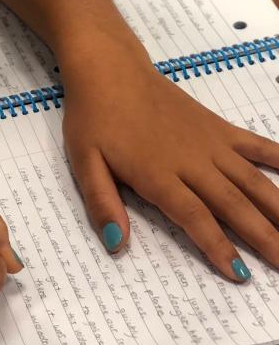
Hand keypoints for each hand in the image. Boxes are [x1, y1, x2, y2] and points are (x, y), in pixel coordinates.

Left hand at [61, 37, 278, 281]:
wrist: (109, 69)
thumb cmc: (93, 117)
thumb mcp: (83, 160)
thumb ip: (101, 202)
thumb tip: (116, 243)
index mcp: (158, 173)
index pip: (195, 216)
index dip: (218, 246)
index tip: (241, 275)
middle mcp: (191, 160)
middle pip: (234, 205)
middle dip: (264, 239)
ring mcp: (210, 142)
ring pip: (253, 181)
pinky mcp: (217, 126)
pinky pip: (256, 145)